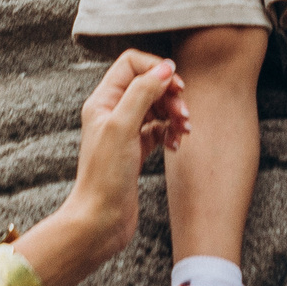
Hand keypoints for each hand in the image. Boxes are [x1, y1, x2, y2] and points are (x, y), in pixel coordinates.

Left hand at [49, 50, 186, 268]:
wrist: (100, 221)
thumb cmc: (104, 177)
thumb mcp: (122, 126)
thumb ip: (142, 93)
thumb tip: (165, 69)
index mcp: (102, 100)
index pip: (131, 64)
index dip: (155, 69)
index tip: (175, 85)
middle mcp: (112, 112)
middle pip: (147, 85)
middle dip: (170, 95)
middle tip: (184, 112)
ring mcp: (124, 132)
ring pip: (156, 108)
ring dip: (174, 114)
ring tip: (185, 129)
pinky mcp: (135, 151)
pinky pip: (158, 130)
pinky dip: (171, 132)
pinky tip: (176, 144)